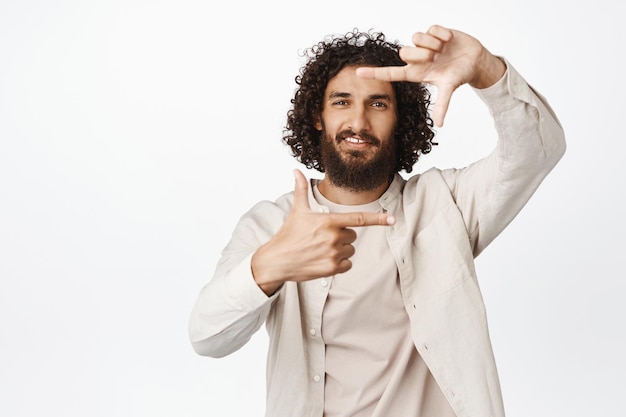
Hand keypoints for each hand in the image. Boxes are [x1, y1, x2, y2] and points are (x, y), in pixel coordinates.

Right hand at [251, 170, 394, 294]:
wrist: (276, 261)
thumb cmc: (288, 235)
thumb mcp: (297, 211)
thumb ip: (301, 189)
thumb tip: (296, 170)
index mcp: (328, 221)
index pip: (359, 218)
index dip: (378, 219)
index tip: (392, 219)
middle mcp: (333, 237)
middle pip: (353, 235)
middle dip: (342, 236)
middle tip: (322, 238)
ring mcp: (333, 254)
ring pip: (350, 250)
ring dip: (340, 250)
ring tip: (320, 249)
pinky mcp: (331, 269)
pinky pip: (347, 264)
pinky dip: (339, 263)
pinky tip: (323, 260)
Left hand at [356, 25, 505, 126]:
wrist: (475, 61)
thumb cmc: (459, 75)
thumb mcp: (449, 88)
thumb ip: (442, 105)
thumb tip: (440, 124)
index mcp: (416, 72)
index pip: (390, 73)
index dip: (374, 73)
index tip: (357, 73)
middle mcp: (417, 58)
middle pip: (404, 52)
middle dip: (421, 54)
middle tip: (436, 58)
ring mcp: (424, 44)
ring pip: (416, 37)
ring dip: (433, 44)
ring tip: (444, 50)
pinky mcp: (433, 32)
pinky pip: (431, 28)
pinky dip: (442, 35)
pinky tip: (449, 41)